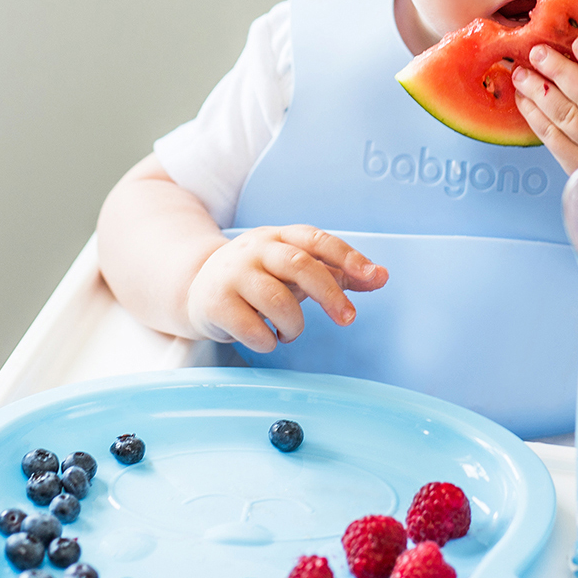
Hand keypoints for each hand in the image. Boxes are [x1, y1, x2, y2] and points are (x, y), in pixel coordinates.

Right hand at [185, 225, 387, 351]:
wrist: (196, 288)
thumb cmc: (259, 279)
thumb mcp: (295, 269)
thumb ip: (338, 272)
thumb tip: (381, 276)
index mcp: (279, 236)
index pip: (317, 240)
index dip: (347, 256)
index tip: (372, 275)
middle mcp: (255, 249)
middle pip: (300, 266)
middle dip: (330, 295)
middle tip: (348, 319)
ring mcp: (232, 274)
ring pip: (277, 301)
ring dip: (294, 325)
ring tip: (289, 332)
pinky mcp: (216, 303)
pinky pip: (253, 329)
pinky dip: (268, 341)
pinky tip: (266, 337)